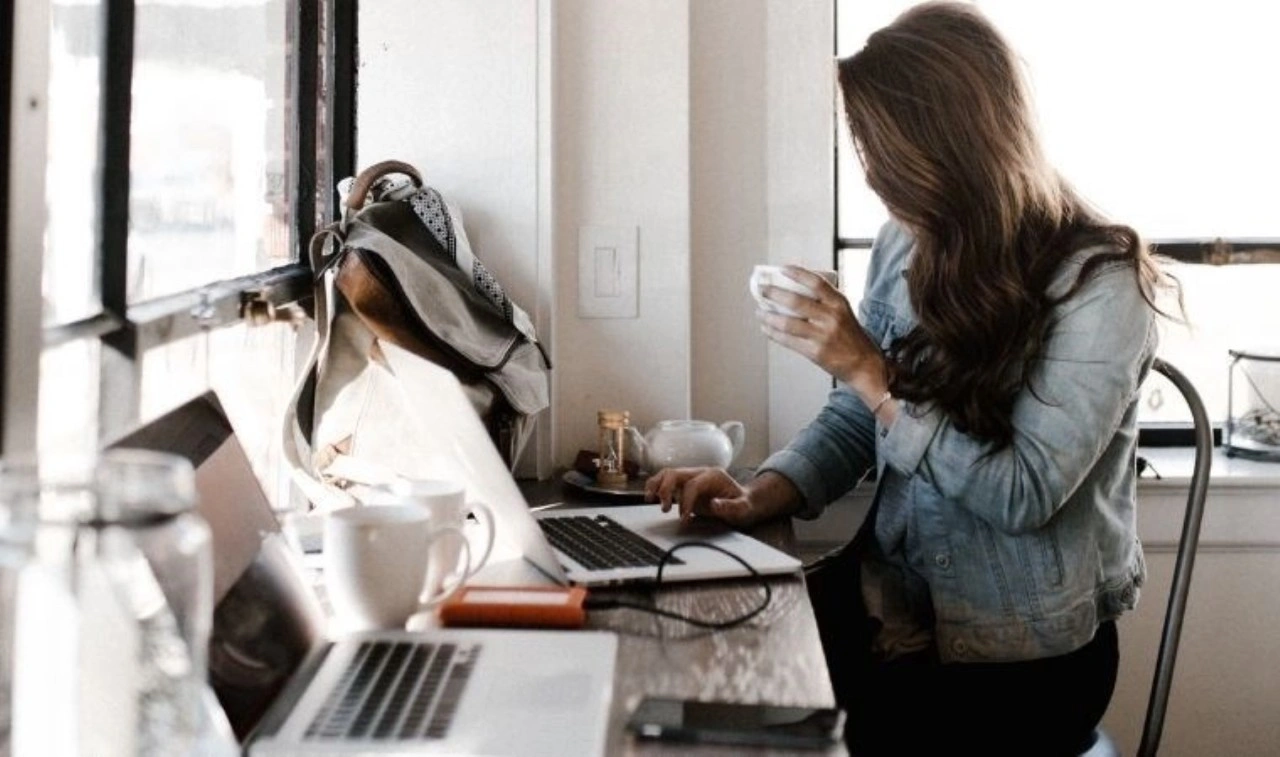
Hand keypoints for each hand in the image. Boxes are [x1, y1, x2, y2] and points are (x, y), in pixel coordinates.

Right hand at [643, 467, 758, 526]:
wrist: (744, 501)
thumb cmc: (743, 505)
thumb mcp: (743, 508)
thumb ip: (731, 507)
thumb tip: (714, 504)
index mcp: (713, 476)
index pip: (692, 485)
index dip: (686, 502)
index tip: (684, 519)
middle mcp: (700, 473)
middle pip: (675, 473)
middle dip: (666, 489)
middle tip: (664, 508)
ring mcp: (691, 478)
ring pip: (668, 474)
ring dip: (656, 485)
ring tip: (650, 499)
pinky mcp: (685, 485)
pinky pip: (667, 482)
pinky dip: (657, 488)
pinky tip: (653, 499)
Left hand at [756, 266, 885, 393]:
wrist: (864, 364)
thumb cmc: (851, 337)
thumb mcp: (843, 312)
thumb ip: (824, 301)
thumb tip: (794, 290)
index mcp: (839, 303)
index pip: (816, 282)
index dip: (798, 273)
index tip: (782, 268)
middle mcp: (831, 317)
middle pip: (796, 301)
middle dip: (774, 294)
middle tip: (762, 289)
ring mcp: (822, 335)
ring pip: (787, 322)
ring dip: (769, 316)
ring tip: (759, 311)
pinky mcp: (815, 352)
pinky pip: (788, 340)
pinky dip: (773, 333)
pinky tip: (766, 328)